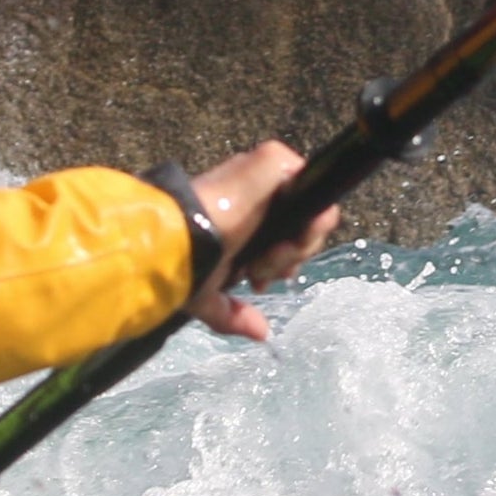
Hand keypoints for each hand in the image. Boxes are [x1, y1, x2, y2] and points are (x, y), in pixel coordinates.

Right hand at [185, 140, 341, 340]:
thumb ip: (233, 315)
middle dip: (286, 261)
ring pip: (313, 215)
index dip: (281, 262)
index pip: (285, 238)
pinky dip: (305, 225)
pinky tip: (278, 241)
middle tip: (259, 273)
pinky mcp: (275, 161)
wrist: (181, 239)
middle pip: (303, 229)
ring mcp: (268, 177)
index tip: (260, 282)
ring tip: (260, 261)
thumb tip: (262, 333)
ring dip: (292, 249)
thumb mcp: (207, 297)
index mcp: (245, 219)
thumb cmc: (183, 264)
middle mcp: (259, 195)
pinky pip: (315, 192)